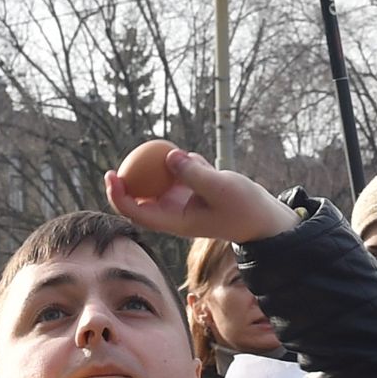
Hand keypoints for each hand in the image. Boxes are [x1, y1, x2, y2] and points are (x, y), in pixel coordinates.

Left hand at [104, 146, 300, 243]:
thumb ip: (194, 174)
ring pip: (160, 181)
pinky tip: (202, 164)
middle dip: (127, 180)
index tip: (111, 174)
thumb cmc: (245, 208)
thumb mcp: (221, 188)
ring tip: (196, 166)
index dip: (118, 195)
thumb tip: (167, 155)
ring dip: (166, 166)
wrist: (265, 218)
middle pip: (139, 197)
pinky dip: (186, 163)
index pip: (136, 211)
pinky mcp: (192, 190)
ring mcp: (182, 202)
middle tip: (120, 159)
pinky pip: (179, 171)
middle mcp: (173, 213)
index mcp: (174, 221)